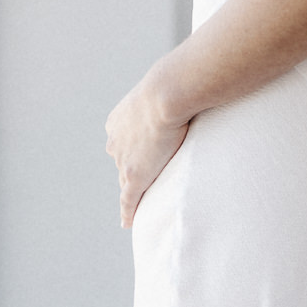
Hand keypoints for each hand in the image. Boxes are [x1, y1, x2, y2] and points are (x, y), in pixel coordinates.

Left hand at [105, 73, 189, 228]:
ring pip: (127, 181)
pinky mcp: (135, 176)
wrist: (167, 95)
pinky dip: (128, 211)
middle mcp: (115, 142)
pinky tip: (127, 222)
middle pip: (122, 163)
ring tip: (144, 202)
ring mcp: (124, 160)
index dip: (132, 152)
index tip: (141, 157)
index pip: (123, 144)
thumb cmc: (173, 86)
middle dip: (132, 170)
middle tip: (148, 177)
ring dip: (135, 190)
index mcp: (118, 121)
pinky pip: (128, 199)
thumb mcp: (164, 90)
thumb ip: (170, 96)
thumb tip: (191, 85)